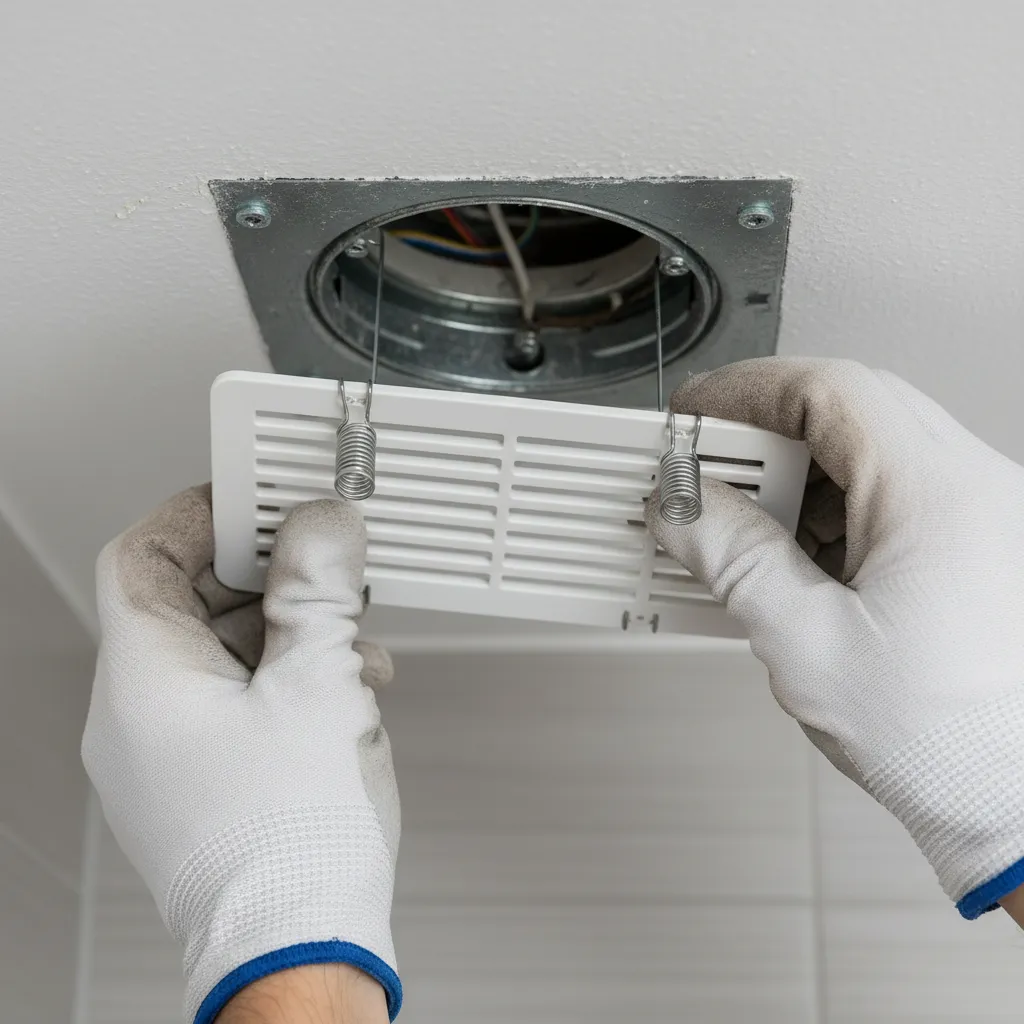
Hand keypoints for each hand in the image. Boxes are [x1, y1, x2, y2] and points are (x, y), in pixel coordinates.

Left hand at [83, 485, 400, 1023]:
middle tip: (322, 565)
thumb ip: (318, 590)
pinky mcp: (202, 783)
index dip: (198, 516)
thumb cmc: (291, 843)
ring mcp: (166, 758)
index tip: (256, 500)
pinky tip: (345, 689)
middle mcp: (138, 720)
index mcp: (144, 684)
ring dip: (288, 632)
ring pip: (220, 654)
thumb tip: (322, 525)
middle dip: (265, 577)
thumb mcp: (318, 683)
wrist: (300, 950)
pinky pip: (234, 701)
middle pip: (187, 603)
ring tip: (351, 640)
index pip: (140, 559)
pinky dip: (286, 678)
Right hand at [646, 358, 1023, 917]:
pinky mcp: (974, 549)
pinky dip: (831, 514)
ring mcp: (980, 517)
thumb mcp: (810, 646)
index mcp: (937, 496)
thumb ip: (735, 561)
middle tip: (705, 474)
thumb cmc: (951, 743)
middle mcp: (971, 490)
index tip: (692, 416)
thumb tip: (683, 508)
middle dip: (764, 437)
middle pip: (848, 412)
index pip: (828, 392)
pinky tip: (792, 559)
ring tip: (742, 530)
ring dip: (797, 480)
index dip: (746, 392)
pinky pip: (890, 497)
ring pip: (869, 453)